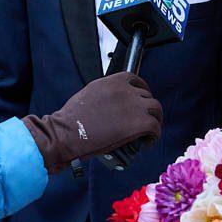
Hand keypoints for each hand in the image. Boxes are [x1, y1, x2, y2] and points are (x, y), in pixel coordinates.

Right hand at [21, 74, 162, 174]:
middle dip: (147, 107)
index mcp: (112, 81)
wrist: (66, 133)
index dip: (141, 90)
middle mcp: (125, 90)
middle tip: (143, 119)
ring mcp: (133, 106)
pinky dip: (154, 135)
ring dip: (154, 119)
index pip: (135, 79)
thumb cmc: (71, 119)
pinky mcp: (138, 123)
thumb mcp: (89, 95)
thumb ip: (106, 95)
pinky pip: (155, 126)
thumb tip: (115, 105)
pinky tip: (147, 141)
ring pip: (155, 109)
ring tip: (148, 132)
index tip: (141, 99)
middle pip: (147, 95)